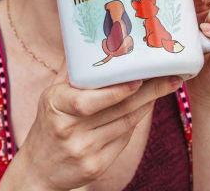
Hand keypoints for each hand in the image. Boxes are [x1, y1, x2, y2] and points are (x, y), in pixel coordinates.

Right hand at [0, 62, 181, 190]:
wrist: (38, 169)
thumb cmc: (48, 123)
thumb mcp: (51, 94)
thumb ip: (71, 70)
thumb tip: (86, 41)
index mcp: (56, 106)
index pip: (87, 101)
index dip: (116, 91)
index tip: (139, 78)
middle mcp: (69, 130)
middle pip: (117, 110)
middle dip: (149, 92)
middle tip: (170, 77)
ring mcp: (84, 151)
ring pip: (126, 124)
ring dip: (148, 104)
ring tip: (165, 87)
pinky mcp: (96, 167)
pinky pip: (124, 139)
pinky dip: (136, 121)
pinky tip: (146, 107)